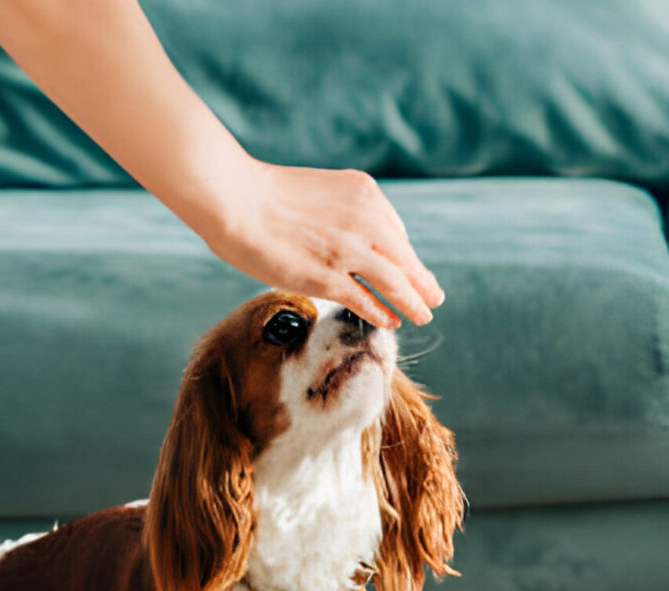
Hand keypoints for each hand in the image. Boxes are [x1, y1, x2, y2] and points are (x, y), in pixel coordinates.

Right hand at [194, 159, 443, 328]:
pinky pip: (367, 301)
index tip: (409, 269)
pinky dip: (383, 313)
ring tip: (422, 315)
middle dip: (422, 282)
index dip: (404, 255)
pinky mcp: (328, 278)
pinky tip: (390, 321)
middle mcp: (365, 221)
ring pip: (395, 283)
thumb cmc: (264, 194)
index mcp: (365, 194)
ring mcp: (349, 251)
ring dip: (413, 303)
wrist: (234, 196)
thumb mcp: (320, 190)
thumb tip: (355, 242)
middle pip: (406, 259)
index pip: (396, 232)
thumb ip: (343, 212)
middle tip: (434, 298)